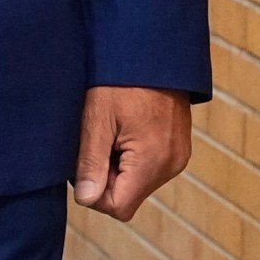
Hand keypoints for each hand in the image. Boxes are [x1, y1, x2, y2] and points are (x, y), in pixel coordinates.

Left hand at [73, 85, 191, 221]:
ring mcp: (177, 158)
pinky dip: (129, 157)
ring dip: (116, 167)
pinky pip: (148, 168)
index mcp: (152, 162)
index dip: (93, 192)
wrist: (153, 52)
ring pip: (136, 183)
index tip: (82, 162)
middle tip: (94, 142)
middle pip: (127, 197)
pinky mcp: (176, 149)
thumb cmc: (120, 80)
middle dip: (104, 178)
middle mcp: (171, 166)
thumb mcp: (97, 118)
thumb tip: (86, 200)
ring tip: (108, 132)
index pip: (118, 207)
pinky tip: (121, 130)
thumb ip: (91, 162)